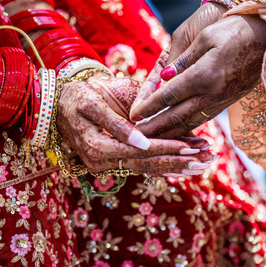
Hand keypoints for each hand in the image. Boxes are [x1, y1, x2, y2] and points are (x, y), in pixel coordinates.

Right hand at [57, 73, 213, 175]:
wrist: (58, 104)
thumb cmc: (75, 97)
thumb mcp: (91, 104)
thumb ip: (116, 124)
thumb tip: (141, 141)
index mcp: (98, 148)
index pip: (140, 152)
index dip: (166, 148)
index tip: (191, 146)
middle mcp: (105, 162)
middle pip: (148, 165)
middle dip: (180, 161)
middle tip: (207, 159)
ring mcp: (110, 163)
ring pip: (148, 168)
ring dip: (177, 166)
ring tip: (204, 163)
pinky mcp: (116, 159)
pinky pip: (143, 164)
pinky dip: (166, 164)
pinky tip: (186, 165)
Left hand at [130, 14, 265, 137]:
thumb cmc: (235, 30)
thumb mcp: (205, 37)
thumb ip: (183, 60)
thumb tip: (164, 78)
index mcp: (204, 75)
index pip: (169, 95)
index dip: (149, 106)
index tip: (133, 115)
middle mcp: (212, 93)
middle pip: (177, 116)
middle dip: (155, 128)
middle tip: (137, 138)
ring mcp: (221, 100)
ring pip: (190, 122)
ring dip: (170, 133)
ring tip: (153, 140)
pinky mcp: (227, 102)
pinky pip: (203, 119)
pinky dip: (187, 128)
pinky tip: (177, 132)